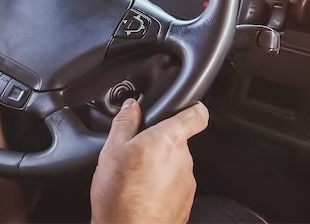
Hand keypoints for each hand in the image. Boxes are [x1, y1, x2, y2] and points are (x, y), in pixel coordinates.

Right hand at [90, 99, 209, 223]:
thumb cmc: (120, 196)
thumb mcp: (112, 152)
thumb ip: (124, 123)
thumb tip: (132, 107)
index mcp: (168, 140)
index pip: (197, 115)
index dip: (193, 109)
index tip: (187, 109)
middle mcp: (184, 159)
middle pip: (178, 143)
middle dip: (161, 146)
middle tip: (138, 154)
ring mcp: (187, 182)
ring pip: (175, 166)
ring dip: (160, 168)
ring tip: (136, 179)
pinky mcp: (186, 202)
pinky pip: (175, 187)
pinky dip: (161, 188)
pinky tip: (142, 195)